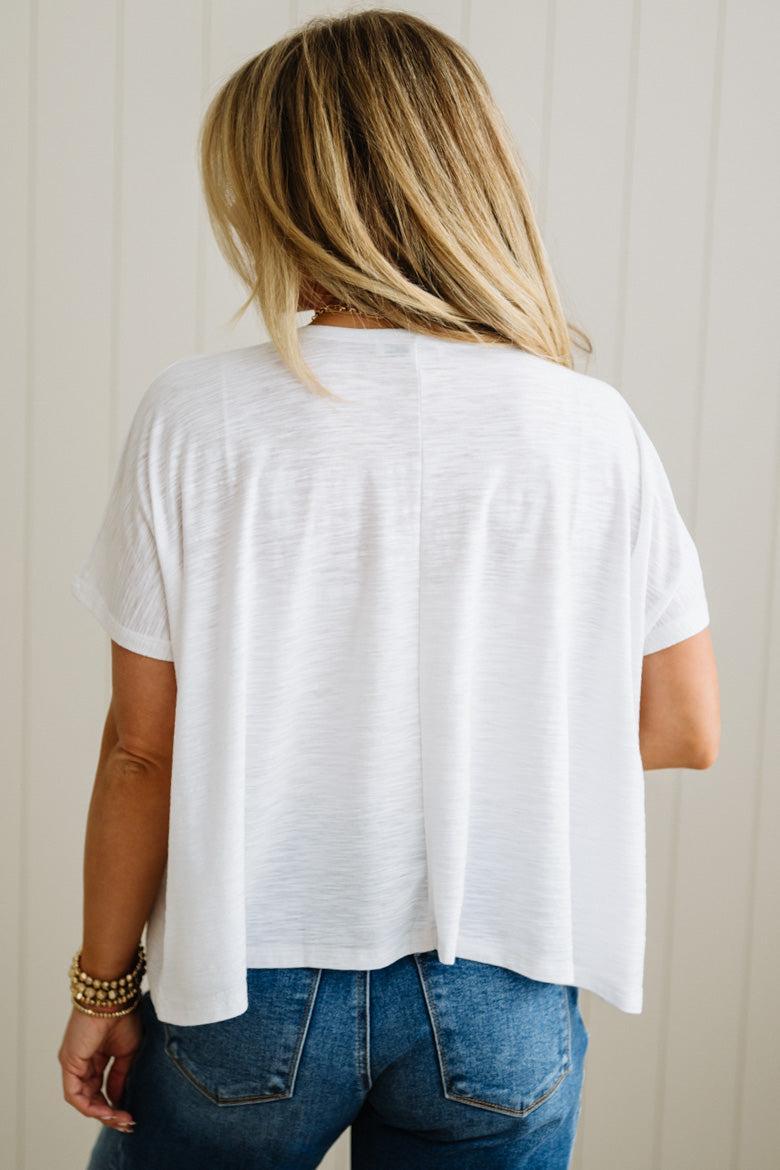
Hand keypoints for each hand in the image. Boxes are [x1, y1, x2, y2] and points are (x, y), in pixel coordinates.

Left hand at [59, 1003, 142, 1131]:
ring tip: (119, 1118)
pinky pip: (75, 1094)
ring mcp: (73, 1063)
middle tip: (126, 1122)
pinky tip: (107, 1111)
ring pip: (82, 1099)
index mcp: (95, 1057)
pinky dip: (89, 1106)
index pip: (100, 1088)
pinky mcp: (69, 1063)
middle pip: (90, 1097)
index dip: (114, 1104)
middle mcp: (81, 1062)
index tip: (130, 1114)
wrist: (114, 997)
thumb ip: (120, 1076)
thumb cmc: (124, 1015)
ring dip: (101, 1113)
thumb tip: (118, 1099)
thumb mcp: (127, 1052)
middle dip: (108, 1113)